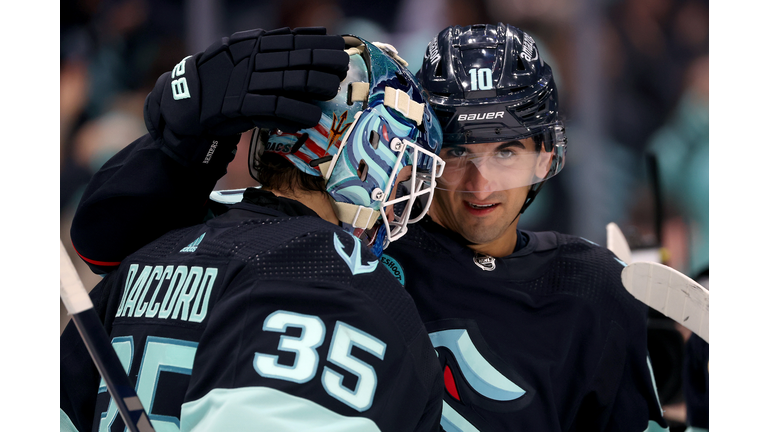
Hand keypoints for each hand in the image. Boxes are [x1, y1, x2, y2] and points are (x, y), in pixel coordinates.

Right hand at [145, 27, 348, 138]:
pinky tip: (310, 117)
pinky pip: (274, 109)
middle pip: (297, 60)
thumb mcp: (247, 52)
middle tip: (341, 69)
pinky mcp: (240, 107)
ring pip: (290, 83)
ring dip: (315, 87)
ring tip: (331, 91)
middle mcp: (251, 60)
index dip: (320, 43)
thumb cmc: (226, 79)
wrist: (189, 102)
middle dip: (324, 63)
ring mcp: (245, 83)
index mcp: (253, 45)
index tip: (341, 47)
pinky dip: (295, 113)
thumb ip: (279, 43)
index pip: (293, 40)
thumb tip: (318, 31)